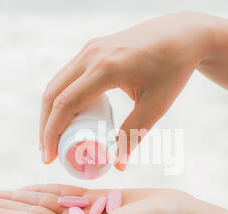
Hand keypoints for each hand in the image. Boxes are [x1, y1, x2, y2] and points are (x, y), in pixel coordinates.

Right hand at [39, 11, 214, 168]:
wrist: (182, 34)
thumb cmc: (173, 69)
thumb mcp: (156, 105)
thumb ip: (134, 134)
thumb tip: (117, 164)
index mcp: (106, 69)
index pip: (65, 104)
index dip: (52, 133)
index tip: (49, 157)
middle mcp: (92, 55)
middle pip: (52, 94)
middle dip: (46, 126)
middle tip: (48, 152)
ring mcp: (90, 49)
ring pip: (56, 83)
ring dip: (51, 111)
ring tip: (55, 137)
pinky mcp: (93, 48)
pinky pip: (67, 75)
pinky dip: (61, 97)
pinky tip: (67, 115)